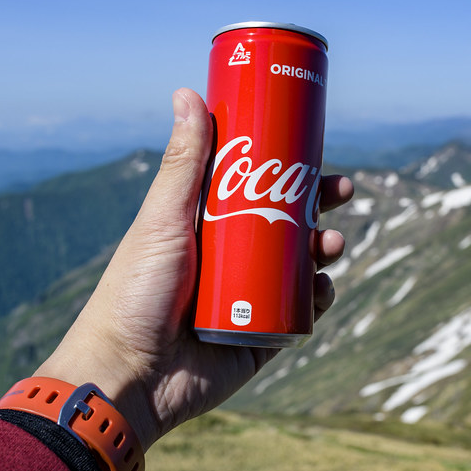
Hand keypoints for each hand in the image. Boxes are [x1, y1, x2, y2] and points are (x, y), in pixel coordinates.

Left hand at [35, 88, 352, 449]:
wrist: (128, 378)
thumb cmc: (133, 294)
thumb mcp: (163, 221)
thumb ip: (182, 163)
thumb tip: (189, 92)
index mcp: (203, 227)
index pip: (254, 187)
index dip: (287, 168)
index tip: (314, 147)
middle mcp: (228, 261)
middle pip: (285, 224)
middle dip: (318, 206)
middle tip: (342, 191)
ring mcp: (247, 301)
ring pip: (299, 267)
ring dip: (324, 249)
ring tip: (330, 244)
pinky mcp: (261, 340)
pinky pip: (300, 315)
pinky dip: (317, 299)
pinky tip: (322, 288)